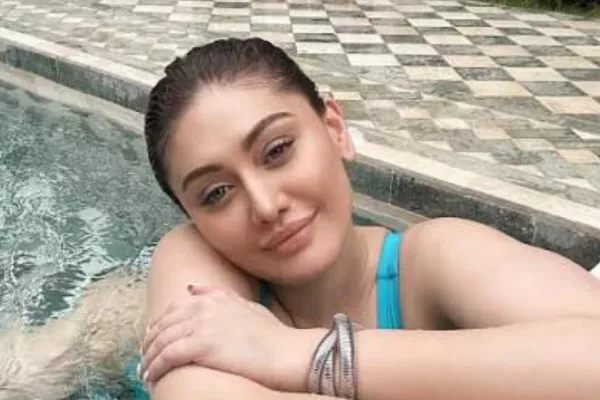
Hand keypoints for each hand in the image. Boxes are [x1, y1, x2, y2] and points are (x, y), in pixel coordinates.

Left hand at [139, 285, 310, 389]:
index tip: (154, 337)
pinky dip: (156, 367)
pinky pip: (167, 356)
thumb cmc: (273, 335)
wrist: (287, 351)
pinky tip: (152, 376)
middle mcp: (205, 306)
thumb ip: (219, 296)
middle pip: (164, 323)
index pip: (176, 307)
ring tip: (145, 371)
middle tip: (144, 358)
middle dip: (150, 342)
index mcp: (215, 297)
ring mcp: (202, 324)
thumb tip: (191, 289)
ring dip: (149, 358)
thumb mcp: (247, 306)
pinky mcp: (201, 345)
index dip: (161, 323)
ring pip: (162, 340)